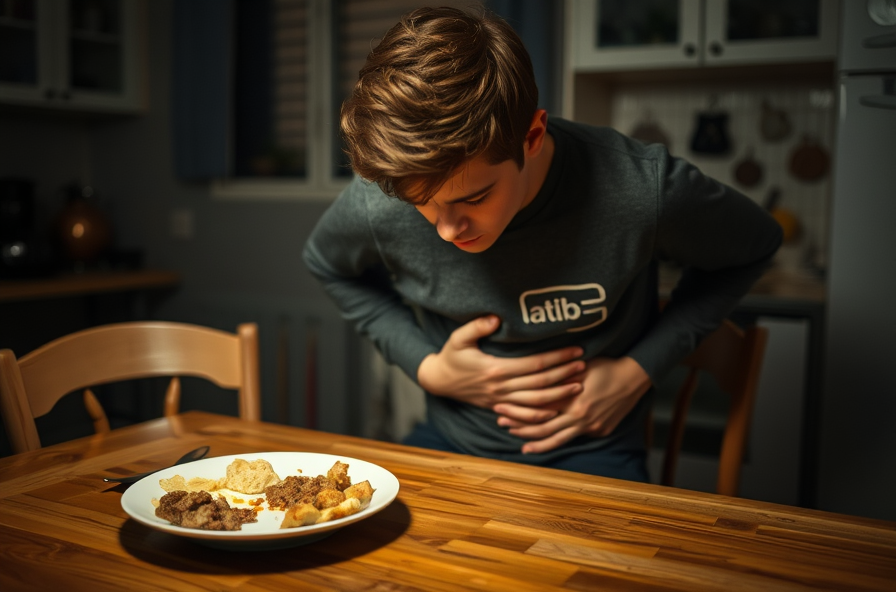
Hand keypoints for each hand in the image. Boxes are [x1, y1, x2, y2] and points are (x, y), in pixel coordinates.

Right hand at [417, 315, 585, 419]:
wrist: (438, 380)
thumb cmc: (451, 356)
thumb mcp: (458, 337)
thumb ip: (477, 327)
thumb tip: (496, 318)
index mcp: (496, 368)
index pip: (534, 364)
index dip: (557, 357)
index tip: (575, 350)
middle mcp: (501, 387)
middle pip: (540, 383)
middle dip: (564, 375)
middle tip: (585, 366)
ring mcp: (500, 400)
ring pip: (535, 402)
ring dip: (559, 395)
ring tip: (578, 386)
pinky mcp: (498, 407)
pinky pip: (522, 414)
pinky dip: (540, 415)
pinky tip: (555, 411)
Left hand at [492, 356, 651, 454]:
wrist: (635, 377)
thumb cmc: (606, 366)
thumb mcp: (579, 367)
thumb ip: (557, 377)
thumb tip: (531, 379)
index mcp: (572, 398)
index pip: (538, 409)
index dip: (518, 411)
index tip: (501, 409)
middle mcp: (580, 416)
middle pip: (544, 427)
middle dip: (521, 428)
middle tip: (503, 426)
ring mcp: (591, 426)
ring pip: (559, 440)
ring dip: (539, 443)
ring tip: (524, 448)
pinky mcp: (600, 431)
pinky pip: (576, 437)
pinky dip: (560, 440)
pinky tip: (549, 442)